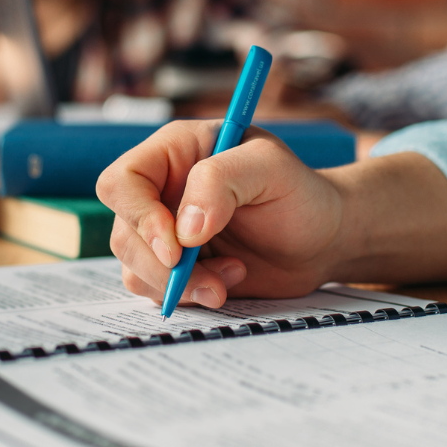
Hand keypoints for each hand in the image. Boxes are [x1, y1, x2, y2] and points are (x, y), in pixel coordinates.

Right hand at [95, 120, 446, 308]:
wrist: (323, 239)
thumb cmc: (300, 194)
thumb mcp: (270, 169)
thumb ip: (222, 181)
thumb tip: (183, 229)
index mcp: (176, 151)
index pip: (124, 181)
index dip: (140, 216)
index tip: (177, 246)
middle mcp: (162, 189)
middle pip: (125, 230)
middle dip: (163, 264)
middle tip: (213, 279)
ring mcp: (165, 230)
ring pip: (134, 265)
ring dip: (179, 284)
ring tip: (232, 276)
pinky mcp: (176, 266)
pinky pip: (154, 288)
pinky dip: (188, 294)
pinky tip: (228, 282)